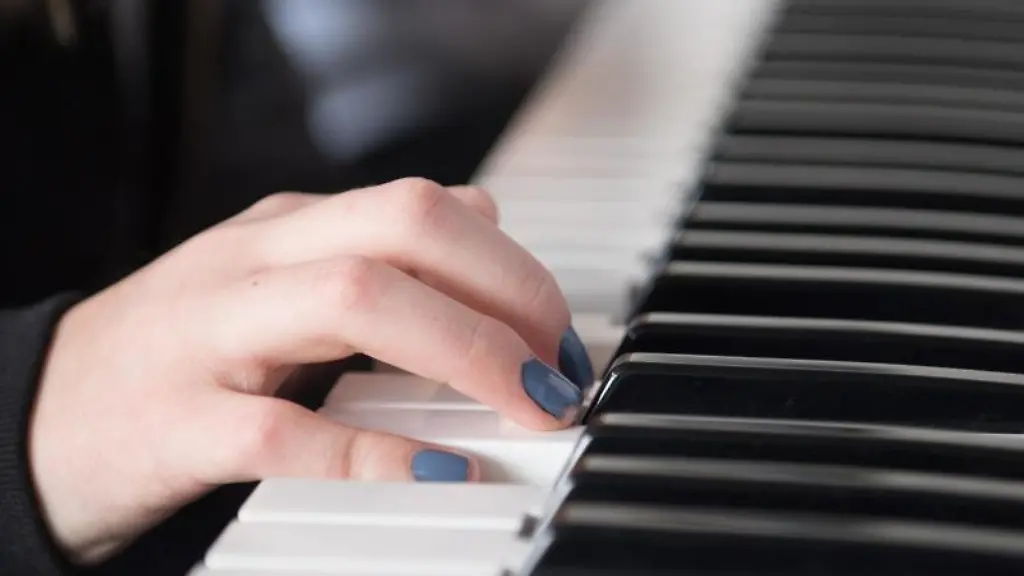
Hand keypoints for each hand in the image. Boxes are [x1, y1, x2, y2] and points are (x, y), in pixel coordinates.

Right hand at [28, 178, 593, 563]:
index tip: (560, 331)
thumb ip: (378, 248)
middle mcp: (254, 263)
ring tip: (527, 401)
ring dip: (465, 348)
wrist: (40, 417)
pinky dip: (376, 449)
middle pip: (402, 228)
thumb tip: (485, 216)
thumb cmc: (179, 354)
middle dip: (506, 288)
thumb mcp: (280, 278)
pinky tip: (444, 469)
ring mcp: (210, 337)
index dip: (511, 263)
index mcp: (285, 230)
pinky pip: (286, 430)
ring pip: (353, 298)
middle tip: (558, 364)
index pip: (420, 205)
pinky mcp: (176, 425)